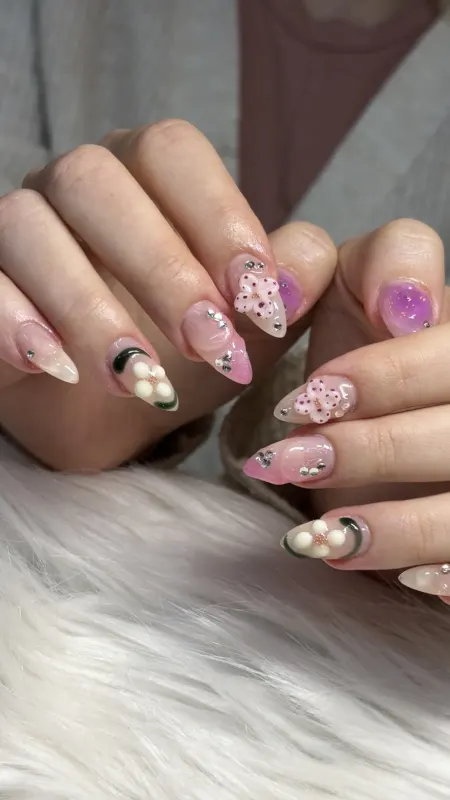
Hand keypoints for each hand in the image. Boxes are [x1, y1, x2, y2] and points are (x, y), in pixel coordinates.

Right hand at [0, 121, 335, 469]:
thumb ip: (286, 289)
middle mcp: (72, 189)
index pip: (170, 152)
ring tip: (138, 378)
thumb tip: (302, 267)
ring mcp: (16, 232)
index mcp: (143, 177)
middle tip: (210, 346)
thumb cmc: (179, 357)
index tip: (259, 297)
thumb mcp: (246, 330)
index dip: (217, 215)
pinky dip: (13, 321)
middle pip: (95, 180)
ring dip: (87, 304)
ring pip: (25, 224)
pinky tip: (56, 366)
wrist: (105, 417)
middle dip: (160, 266)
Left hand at [244, 218, 449, 602]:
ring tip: (320, 536)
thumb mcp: (345, 288)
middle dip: (376, 448)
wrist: (364, 422)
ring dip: (402, 524)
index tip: (313, 399)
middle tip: (291, 461)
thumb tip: (372, 305)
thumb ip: (355, 265)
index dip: (387, 374)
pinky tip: (407, 578)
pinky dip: (444, 570)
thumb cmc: (357, 349)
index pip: (448, 352)